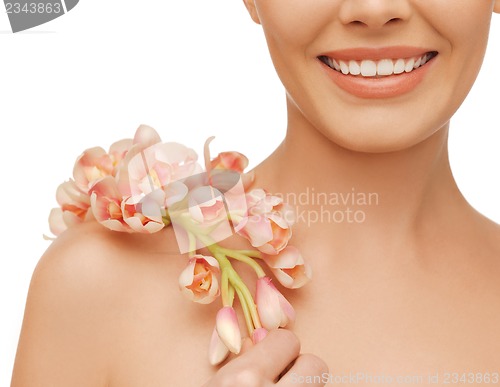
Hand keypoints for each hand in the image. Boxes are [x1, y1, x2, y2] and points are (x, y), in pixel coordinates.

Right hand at [202, 329, 327, 386]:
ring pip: (317, 384)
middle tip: (282, 378)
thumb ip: (240, 361)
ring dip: (301, 384)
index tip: (269, 357)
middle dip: (300, 367)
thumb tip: (260, 340)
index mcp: (246, 378)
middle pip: (317, 365)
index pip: (288, 340)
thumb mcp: (215, 384)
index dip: (278, 347)